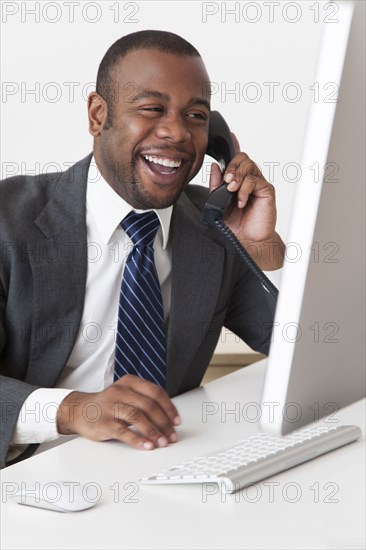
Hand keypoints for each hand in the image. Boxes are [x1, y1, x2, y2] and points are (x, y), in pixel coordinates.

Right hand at [57, 374, 180, 449]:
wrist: (79, 410)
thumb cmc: (107, 404)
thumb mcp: (126, 393)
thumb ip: (144, 399)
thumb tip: (168, 418)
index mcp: (129, 382)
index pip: (155, 392)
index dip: (169, 408)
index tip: (176, 421)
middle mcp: (120, 391)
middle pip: (148, 405)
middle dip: (164, 423)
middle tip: (171, 435)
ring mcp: (111, 406)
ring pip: (137, 417)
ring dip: (153, 432)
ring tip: (162, 442)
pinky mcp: (104, 423)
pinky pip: (123, 431)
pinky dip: (137, 440)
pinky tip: (147, 446)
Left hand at [209, 133, 284, 269]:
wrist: (248, 240)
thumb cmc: (236, 224)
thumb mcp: (218, 204)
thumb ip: (215, 186)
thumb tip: (214, 168)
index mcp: (238, 180)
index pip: (236, 159)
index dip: (234, 145)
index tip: (230, 136)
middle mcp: (249, 179)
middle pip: (242, 158)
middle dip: (232, 166)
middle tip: (226, 181)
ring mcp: (259, 184)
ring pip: (249, 166)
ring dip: (237, 176)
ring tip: (232, 190)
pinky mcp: (267, 191)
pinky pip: (255, 180)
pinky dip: (245, 189)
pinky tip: (240, 201)